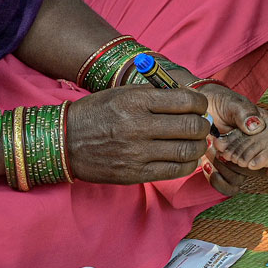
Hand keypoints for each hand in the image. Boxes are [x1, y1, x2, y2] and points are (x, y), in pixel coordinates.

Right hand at [63, 86, 215, 184]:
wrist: (65, 141)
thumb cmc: (98, 112)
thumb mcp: (124, 93)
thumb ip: (156, 94)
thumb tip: (190, 100)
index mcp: (136, 101)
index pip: (186, 101)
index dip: (200, 104)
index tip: (199, 107)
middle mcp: (138, 126)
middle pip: (190, 127)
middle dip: (203, 125)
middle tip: (201, 125)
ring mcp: (137, 153)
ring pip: (186, 151)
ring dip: (198, 146)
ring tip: (196, 142)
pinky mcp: (134, 173)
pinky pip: (174, 171)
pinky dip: (187, 164)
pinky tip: (186, 158)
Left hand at [192, 78, 267, 194]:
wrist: (200, 108)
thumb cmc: (221, 101)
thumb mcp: (234, 104)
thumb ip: (246, 114)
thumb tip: (256, 127)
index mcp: (262, 132)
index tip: (264, 168)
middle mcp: (252, 148)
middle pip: (258, 169)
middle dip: (241, 164)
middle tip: (224, 151)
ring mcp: (237, 158)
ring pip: (240, 178)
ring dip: (227, 171)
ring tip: (214, 153)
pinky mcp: (221, 166)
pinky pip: (225, 183)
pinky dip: (217, 178)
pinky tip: (208, 166)